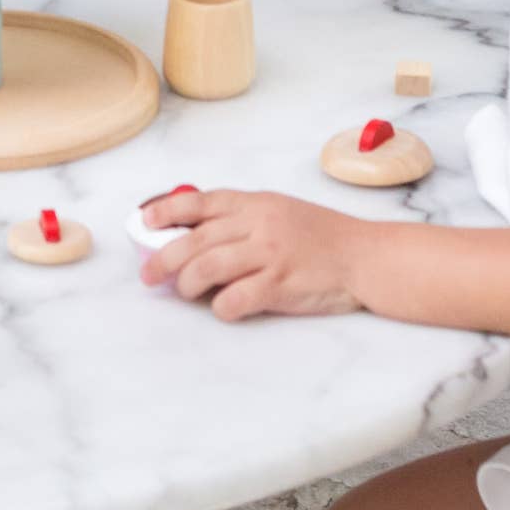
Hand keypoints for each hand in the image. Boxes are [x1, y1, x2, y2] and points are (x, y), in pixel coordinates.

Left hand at [138, 185, 371, 320]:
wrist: (365, 256)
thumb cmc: (322, 236)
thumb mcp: (280, 211)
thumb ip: (242, 219)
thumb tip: (195, 235)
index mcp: (255, 203)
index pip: (200, 201)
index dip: (167, 210)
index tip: (145, 222)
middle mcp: (258, 224)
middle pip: (194, 240)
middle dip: (163, 259)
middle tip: (149, 276)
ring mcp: (269, 253)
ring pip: (206, 267)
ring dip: (187, 284)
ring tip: (186, 293)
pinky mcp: (280, 284)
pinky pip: (234, 299)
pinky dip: (220, 308)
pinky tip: (224, 309)